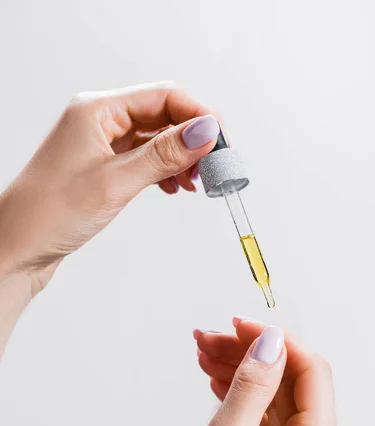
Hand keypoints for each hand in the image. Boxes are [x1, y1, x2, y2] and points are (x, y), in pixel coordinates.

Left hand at [0, 81, 219, 294]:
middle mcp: (99, 120)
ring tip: (194, 183)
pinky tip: (172, 187)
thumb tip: (205, 132)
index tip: (222, 141)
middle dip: (192, 139)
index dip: (199, 115)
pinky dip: (162, 170)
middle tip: (213, 168)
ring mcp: (100, 143)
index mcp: (96, 110)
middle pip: (161, 115)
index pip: (163, 96)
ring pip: (154, 139)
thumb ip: (163, 155)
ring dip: (179, 158)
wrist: (16, 248)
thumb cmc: (50, 214)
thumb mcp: (115, 183)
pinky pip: (143, 158)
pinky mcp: (101, 166)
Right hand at [145, 318, 340, 425]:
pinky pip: (263, 421)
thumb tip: (270, 340)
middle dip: (250, 354)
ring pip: (273, 400)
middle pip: (290, 383)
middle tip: (212, 338)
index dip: (277, 339)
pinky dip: (241, 398)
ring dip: (241, 373)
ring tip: (204, 353)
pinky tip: (217, 382)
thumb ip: (254, 381)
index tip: (241, 324)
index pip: (311, 370)